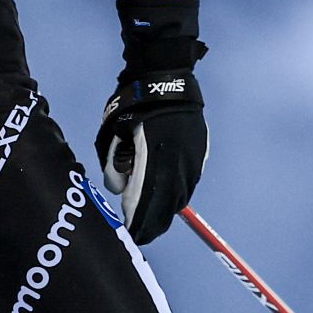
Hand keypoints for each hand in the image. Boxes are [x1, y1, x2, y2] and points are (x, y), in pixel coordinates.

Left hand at [95, 0, 206, 243]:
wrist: (165, 78)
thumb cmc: (131, 105)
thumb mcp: (112, 134)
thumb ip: (114, 164)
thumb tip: (120, 189)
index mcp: (154, 160)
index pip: (145, 202)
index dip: (139, 222)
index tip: (132, 234)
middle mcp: (177, 164)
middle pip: (167, 205)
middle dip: (154, 222)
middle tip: (143, 234)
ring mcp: (192, 159)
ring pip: (181, 195)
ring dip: (167, 209)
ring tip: (155, 220)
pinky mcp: (200, 152)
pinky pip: (189, 181)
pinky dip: (177, 194)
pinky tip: (169, 198)